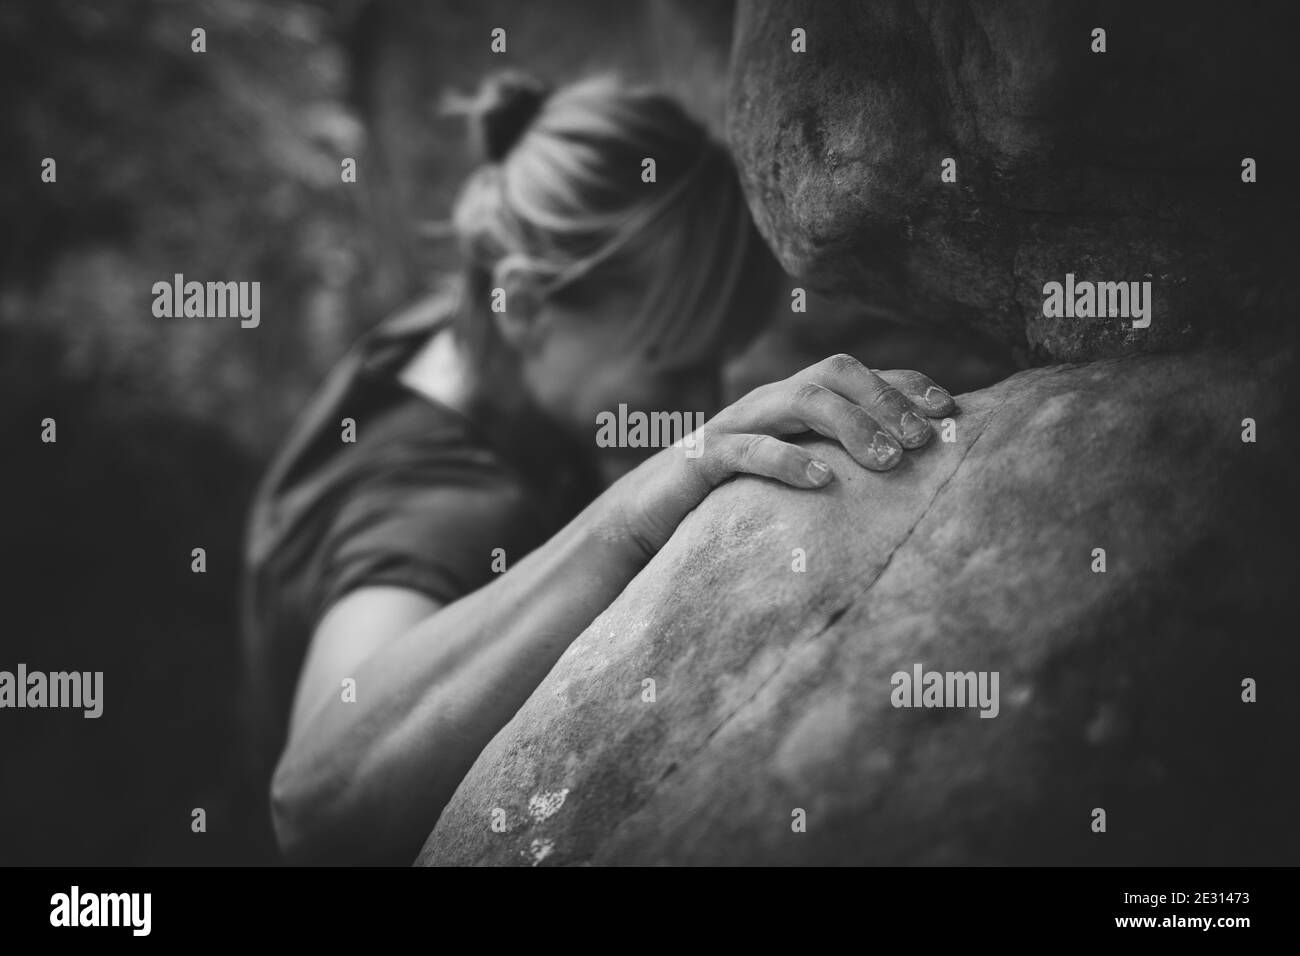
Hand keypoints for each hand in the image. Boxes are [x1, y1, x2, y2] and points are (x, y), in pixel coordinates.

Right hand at [612, 353, 956, 556]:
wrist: (645, 516)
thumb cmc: (728, 498)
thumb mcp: (790, 474)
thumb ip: (834, 463)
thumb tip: (905, 475)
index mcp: (792, 402)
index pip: (859, 374)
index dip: (906, 384)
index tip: (950, 411)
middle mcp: (768, 401)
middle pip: (835, 372)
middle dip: (886, 400)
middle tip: (922, 442)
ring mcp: (735, 424)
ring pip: (801, 400)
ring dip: (853, 426)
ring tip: (890, 461)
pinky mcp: (705, 460)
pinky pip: (749, 451)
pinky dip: (789, 462)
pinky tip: (823, 482)